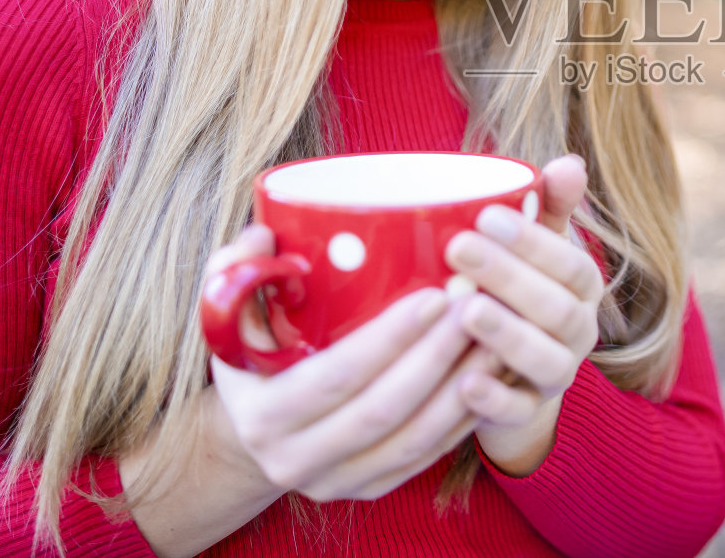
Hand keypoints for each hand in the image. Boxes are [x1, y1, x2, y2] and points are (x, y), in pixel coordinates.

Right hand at [206, 224, 499, 501]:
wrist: (256, 426)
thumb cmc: (253, 352)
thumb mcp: (229, 312)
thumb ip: (237, 268)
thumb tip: (264, 234)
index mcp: (263, 415)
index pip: (335, 377)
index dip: (388, 339)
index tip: (434, 296)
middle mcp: (296, 459)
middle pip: (384, 409)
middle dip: (437, 356)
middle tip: (476, 306)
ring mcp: (336, 481)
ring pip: (415, 440)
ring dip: (462, 387)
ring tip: (496, 335)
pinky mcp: (371, 489)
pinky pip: (428, 457)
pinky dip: (465, 416)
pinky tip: (491, 375)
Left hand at [444, 153, 605, 474]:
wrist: (511, 375)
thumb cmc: (515, 292)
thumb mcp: (532, 248)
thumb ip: (548, 206)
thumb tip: (569, 163)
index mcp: (579, 288)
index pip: (572, 264)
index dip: (534, 242)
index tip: (486, 216)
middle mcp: (577, 332)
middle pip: (558, 308)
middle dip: (510, 277)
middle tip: (459, 247)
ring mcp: (554, 375)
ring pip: (546, 359)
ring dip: (507, 335)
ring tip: (466, 311)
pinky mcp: (526, 412)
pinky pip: (518, 410)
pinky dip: (494, 399)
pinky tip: (464, 383)